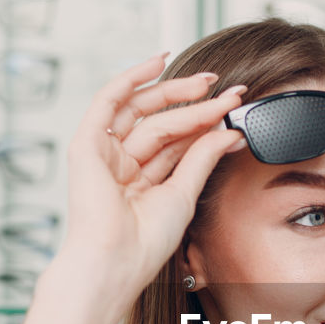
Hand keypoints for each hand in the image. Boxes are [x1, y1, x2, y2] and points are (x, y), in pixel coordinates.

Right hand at [58, 52, 246, 297]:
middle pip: (162, 121)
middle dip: (196, 103)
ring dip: (174, 92)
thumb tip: (230, 130)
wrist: (117, 261)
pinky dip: (131, 78)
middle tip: (230, 91)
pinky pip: (108, 100)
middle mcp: (122, 163)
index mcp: (143, 179)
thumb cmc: (145, 242)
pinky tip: (157, 62)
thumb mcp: (184, 192)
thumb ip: (202, 157)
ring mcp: (104, 152)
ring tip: (208, 82)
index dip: (207, 122)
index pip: (178, 140)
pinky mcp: (87, 144)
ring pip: (142, 110)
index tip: (237, 108)